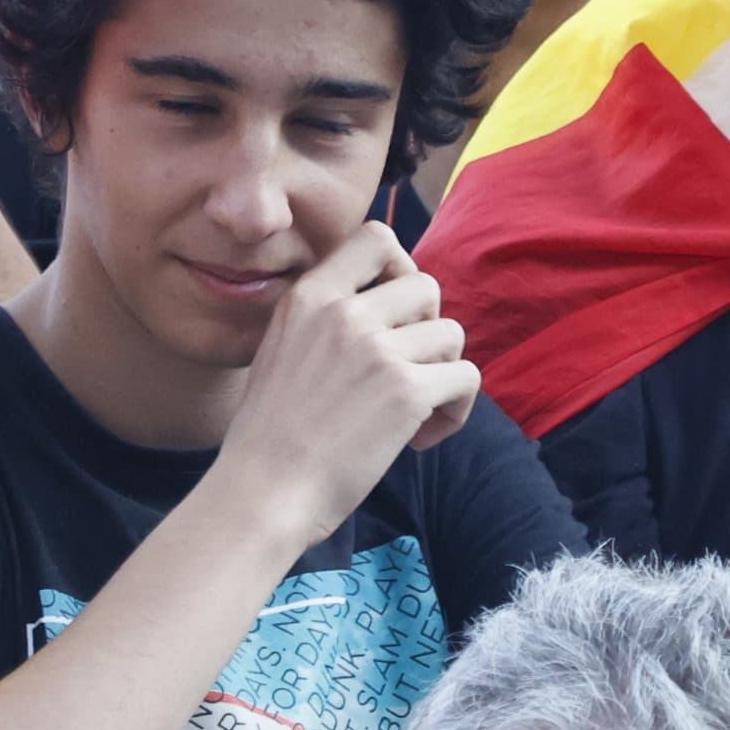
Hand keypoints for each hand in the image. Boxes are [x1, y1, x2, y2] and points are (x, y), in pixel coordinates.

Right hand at [211, 224, 476, 551]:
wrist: (263, 492)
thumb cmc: (269, 435)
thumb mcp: (280, 348)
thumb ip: (324, 319)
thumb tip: (384, 304)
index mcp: (309, 296)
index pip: (377, 238)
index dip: (401, 269)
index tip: (395, 312)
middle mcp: (344, 313)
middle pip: (427, 287)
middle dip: (426, 329)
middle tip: (405, 371)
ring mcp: (377, 350)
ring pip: (452, 334)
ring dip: (442, 372)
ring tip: (414, 411)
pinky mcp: (406, 393)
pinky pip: (465, 378)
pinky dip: (455, 409)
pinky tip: (421, 436)